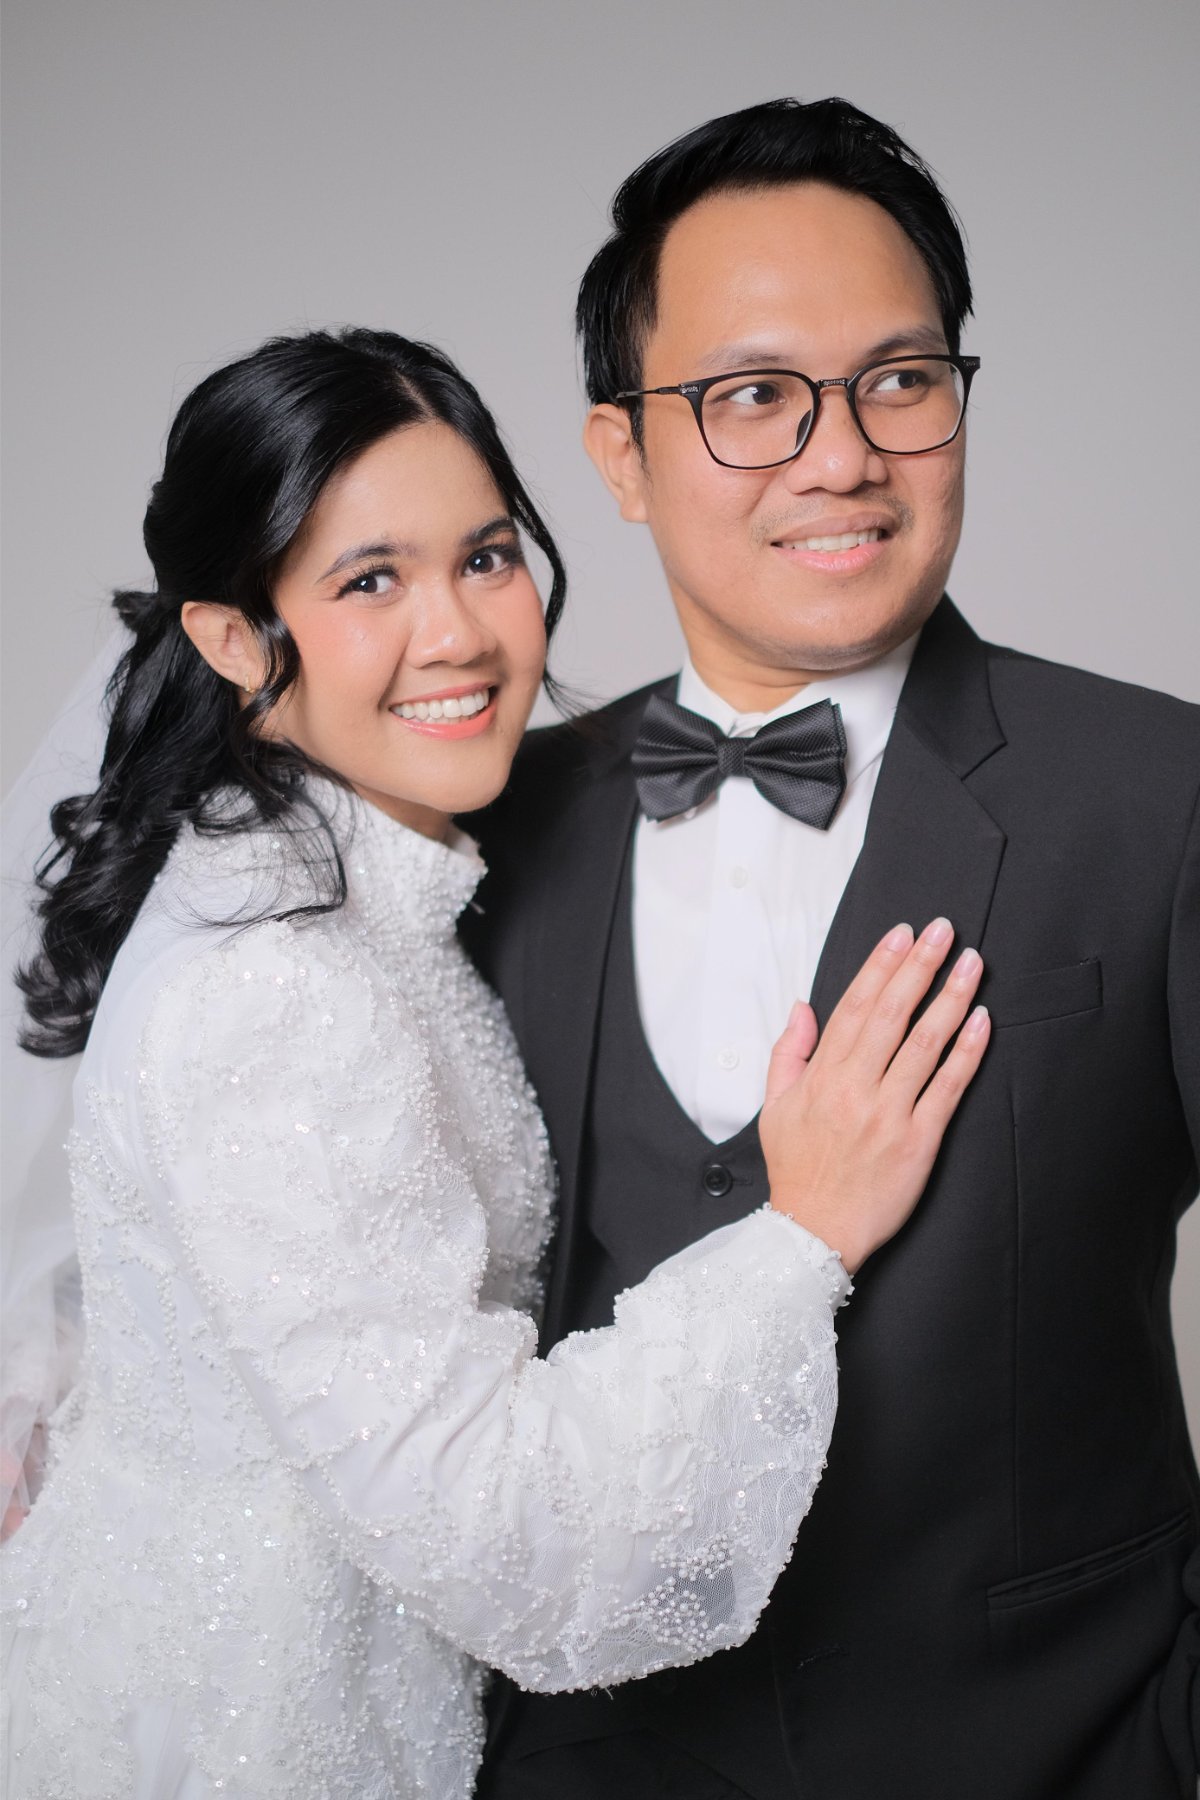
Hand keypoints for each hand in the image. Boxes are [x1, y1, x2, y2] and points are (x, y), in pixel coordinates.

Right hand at [760, 919, 989, 1273]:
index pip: (855, 1006)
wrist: (814, 1231)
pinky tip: (982, 1021)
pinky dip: (967, 1052)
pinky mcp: (918, 1141)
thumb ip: (788, 1053)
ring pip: (925, 1043)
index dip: (880, 966)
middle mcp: (856, 1088)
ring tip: (970, 965)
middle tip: (943, 931)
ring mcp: (889, 1114)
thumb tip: (802, 1009)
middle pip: (893, 1014)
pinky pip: (947, 1088)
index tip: (900, 935)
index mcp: (822, 1076)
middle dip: (920, 966)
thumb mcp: (774, 1107)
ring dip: (950, 998)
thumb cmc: (797, 1171)